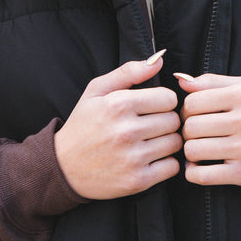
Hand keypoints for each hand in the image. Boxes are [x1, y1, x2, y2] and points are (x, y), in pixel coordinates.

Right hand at [54, 54, 181, 198]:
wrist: (64, 168)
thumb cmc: (83, 125)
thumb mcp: (97, 91)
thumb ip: (128, 72)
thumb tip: (159, 59)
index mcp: (118, 105)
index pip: (168, 98)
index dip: (162, 101)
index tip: (152, 107)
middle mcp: (126, 131)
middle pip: (173, 120)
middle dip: (165, 121)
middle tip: (150, 125)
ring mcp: (132, 158)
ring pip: (176, 143)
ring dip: (167, 142)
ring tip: (150, 141)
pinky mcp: (138, 181)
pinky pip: (172, 167)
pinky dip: (166, 163)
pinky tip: (151, 159)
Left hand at [177, 73, 240, 189]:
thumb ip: (213, 82)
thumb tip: (181, 81)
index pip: (192, 102)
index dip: (186, 111)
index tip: (194, 117)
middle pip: (190, 127)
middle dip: (188, 133)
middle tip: (197, 136)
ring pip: (193, 150)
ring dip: (190, 153)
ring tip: (199, 151)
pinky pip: (202, 175)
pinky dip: (193, 173)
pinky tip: (199, 168)